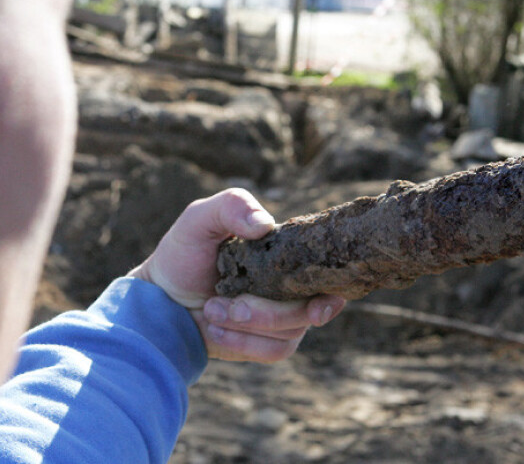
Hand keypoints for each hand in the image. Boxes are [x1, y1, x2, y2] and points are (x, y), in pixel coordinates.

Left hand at [129, 188, 345, 362]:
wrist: (159, 299)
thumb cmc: (183, 254)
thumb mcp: (200, 219)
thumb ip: (232, 206)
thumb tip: (266, 225)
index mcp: (286, 256)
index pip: (326, 273)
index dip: (331, 291)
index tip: (318, 303)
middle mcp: (291, 288)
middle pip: (309, 309)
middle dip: (268, 312)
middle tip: (227, 303)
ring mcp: (282, 318)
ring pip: (292, 332)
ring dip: (248, 326)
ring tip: (211, 310)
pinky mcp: (266, 344)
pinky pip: (276, 350)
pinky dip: (244, 343)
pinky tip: (216, 328)